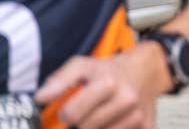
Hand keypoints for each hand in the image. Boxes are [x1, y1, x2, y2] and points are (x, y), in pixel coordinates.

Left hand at [36, 42, 170, 128]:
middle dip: (82, 122)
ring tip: (102, 115)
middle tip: (89, 111)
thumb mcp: (83, 65)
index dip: (66, 113)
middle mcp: (126, 99)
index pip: (71, 114)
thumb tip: (40, 98)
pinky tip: (115, 121)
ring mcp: (137, 115)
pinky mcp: (146, 126)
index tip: (70, 109)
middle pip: (86, 128)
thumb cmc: (110, 70)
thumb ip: (59, 80)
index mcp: (108, 82)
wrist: (148, 69)